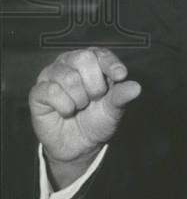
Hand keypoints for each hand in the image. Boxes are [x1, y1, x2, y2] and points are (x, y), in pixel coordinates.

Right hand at [29, 48, 140, 187]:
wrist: (80, 145)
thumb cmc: (98, 120)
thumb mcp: (114, 109)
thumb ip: (122, 96)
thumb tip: (136, 87)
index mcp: (92, 61)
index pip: (101, 53)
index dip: (111, 64)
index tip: (120, 76)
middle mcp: (70, 63)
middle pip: (83, 58)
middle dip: (95, 83)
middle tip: (96, 98)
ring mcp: (51, 76)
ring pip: (68, 77)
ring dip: (80, 98)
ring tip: (81, 106)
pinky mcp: (38, 92)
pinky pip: (51, 91)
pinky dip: (65, 106)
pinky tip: (67, 111)